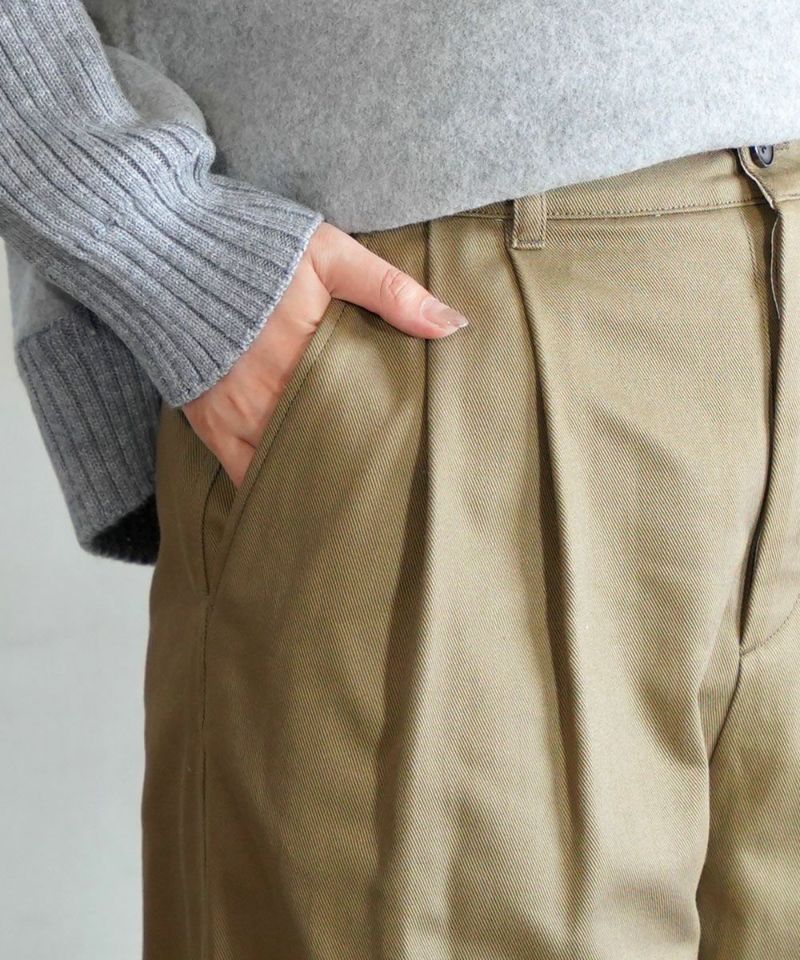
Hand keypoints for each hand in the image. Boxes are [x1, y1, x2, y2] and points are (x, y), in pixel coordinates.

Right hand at [181, 220, 468, 486]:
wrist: (160, 243)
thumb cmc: (252, 245)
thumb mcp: (328, 253)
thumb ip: (391, 290)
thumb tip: (453, 325)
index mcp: (307, 359)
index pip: (358, 417)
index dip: (384, 441)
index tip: (411, 456)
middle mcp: (270, 398)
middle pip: (325, 448)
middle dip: (355, 466)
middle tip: (387, 486)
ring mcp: (235, 416)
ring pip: (285, 467)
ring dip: (314, 477)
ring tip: (348, 497)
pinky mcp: (206, 422)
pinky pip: (242, 471)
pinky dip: (268, 484)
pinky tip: (293, 495)